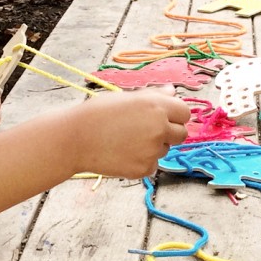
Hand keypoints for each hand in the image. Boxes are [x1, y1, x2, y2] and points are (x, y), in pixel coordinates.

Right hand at [66, 87, 189, 178]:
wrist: (75, 139)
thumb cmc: (98, 113)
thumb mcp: (127, 97)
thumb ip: (154, 96)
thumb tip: (172, 92)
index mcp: (157, 106)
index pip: (184, 113)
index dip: (175, 115)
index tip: (165, 117)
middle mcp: (159, 128)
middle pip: (181, 134)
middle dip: (169, 133)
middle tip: (147, 131)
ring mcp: (153, 150)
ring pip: (165, 150)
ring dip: (153, 147)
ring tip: (127, 140)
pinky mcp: (144, 168)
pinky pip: (152, 165)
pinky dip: (142, 161)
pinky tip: (122, 153)